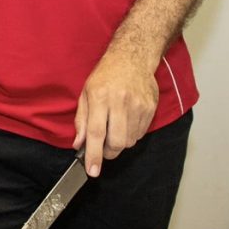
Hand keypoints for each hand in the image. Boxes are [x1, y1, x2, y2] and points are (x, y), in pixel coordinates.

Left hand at [73, 42, 158, 176]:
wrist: (132, 58)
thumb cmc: (105, 75)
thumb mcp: (85, 93)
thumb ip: (81, 120)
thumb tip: (79, 144)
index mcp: (100, 97)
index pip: (96, 133)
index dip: (93, 155)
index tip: (92, 171)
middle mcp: (120, 102)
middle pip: (116, 142)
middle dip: (108, 153)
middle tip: (103, 149)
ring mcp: (138, 106)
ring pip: (129, 141)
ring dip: (120, 144)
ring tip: (114, 129)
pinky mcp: (150, 108)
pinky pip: (140, 134)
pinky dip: (131, 135)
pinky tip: (126, 122)